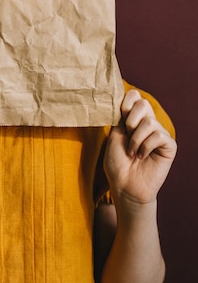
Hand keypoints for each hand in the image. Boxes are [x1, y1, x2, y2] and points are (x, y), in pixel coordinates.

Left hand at [104, 89, 176, 206]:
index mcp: (133, 119)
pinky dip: (146, 146)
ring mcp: (159, 134)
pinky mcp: (169, 146)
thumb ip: (121, 116)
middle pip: (143, 103)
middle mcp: (148, 124)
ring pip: (149, 122)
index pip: (134, 96)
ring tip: (132, 152)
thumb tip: (127, 96)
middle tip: (126, 136)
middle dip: (130, 120)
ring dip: (135, 139)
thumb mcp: (114, 135)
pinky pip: (159, 135)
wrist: (124, 186)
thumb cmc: (117, 163)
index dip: (126, 103)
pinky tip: (142, 156)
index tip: (120, 119)